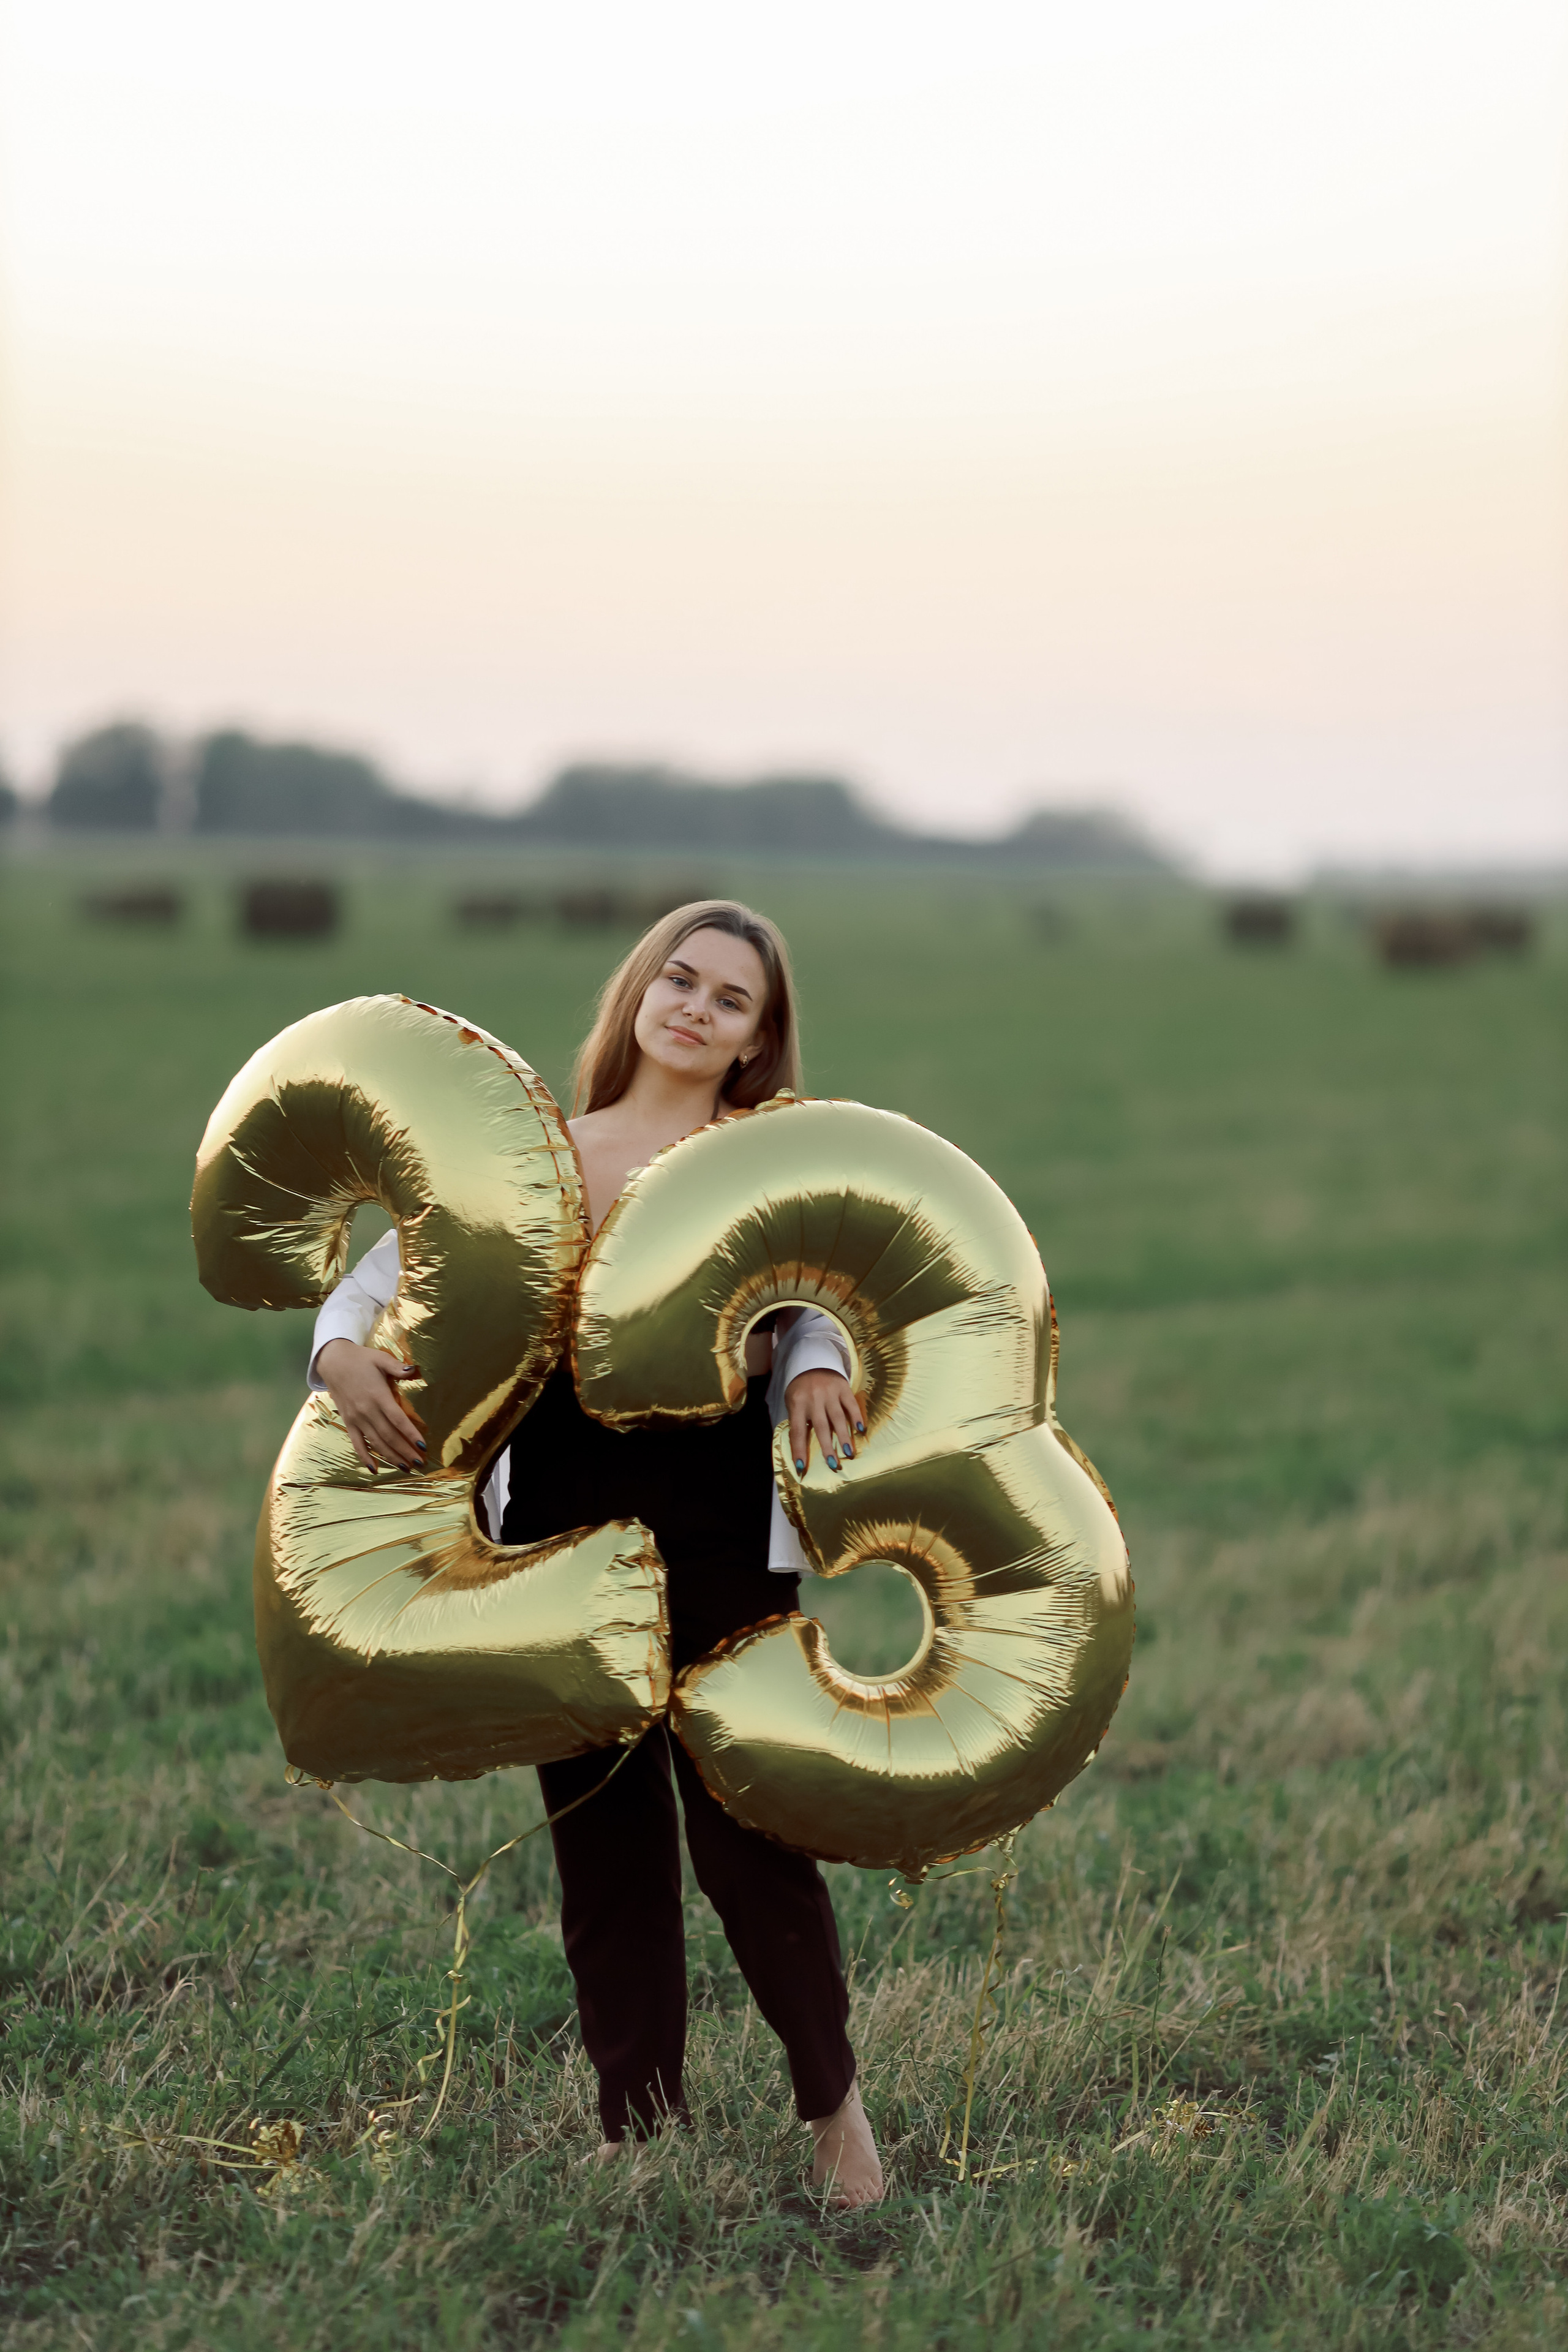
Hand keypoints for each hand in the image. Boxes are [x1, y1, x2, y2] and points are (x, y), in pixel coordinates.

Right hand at [315, 1339, 425, 1471]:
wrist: (333, 1362)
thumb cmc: (361, 1359)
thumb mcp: (380, 1358)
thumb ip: (397, 1367)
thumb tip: (413, 1370)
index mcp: (378, 1396)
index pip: (397, 1419)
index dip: (410, 1434)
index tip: (423, 1446)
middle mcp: (367, 1411)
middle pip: (389, 1435)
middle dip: (405, 1451)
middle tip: (420, 1463)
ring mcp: (356, 1419)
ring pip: (376, 1443)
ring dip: (391, 1456)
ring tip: (405, 1467)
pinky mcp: (348, 1422)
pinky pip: (356, 1443)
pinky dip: (365, 1457)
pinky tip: (374, 1469)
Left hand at [785, 1369, 865, 1475]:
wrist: (812, 1362)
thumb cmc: (801, 1390)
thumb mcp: (793, 1403)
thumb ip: (798, 1421)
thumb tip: (801, 1449)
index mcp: (797, 1403)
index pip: (797, 1431)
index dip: (799, 1450)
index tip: (801, 1468)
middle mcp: (813, 1398)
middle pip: (821, 1426)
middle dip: (827, 1446)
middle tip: (833, 1464)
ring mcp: (829, 1392)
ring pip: (837, 1417)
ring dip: (843, 1436)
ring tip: (849, 1452)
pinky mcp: (843, 1387)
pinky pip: (851, 1404)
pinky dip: (856, 1417)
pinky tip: (861, 1429)